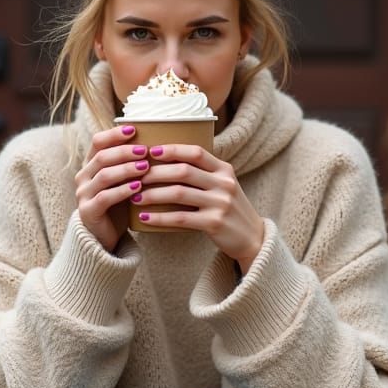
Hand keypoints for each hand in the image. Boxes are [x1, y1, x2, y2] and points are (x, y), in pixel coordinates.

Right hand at [75, 124, 149, 252]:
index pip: (98, 141)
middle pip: (102, 156)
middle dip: (125, 151)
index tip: (134, 129)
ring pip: (104, 175)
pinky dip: (122, 190)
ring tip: (145, 167)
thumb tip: (158, 143)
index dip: (114, 134)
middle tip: (145, 151)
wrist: (104, 237)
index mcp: (91, 165)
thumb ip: (131, 164)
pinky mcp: (88, 211)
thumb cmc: (119, 205)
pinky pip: (105, 197)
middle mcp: (83, 176)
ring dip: (126, 169)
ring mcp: (83, 194)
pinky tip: (138, 187)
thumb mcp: (124, 181)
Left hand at [135, 144, 264, 271]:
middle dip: (155, 172)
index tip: (150, 151)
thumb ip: (203, 174)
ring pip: (178, 193)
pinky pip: (180, 217)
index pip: (195, 152)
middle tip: (135, 175)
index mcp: (224, 169)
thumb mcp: (223, 186)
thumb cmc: (229, 209)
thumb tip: (167, 162)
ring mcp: (220, 203)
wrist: (252, 238)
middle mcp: (224, 183)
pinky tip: (144, 218)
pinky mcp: (214, 223)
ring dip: (152, 194)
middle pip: (183, 171)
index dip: (171, 149)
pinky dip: (159, 217)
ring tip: (135, 196)